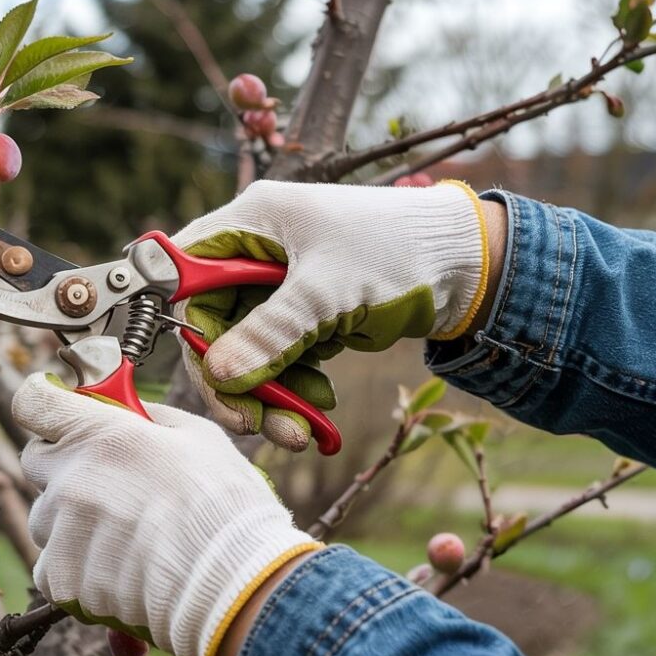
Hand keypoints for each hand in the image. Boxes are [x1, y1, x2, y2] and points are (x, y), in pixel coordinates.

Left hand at [11, 373, 320, 655]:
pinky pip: (54, 568)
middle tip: (106, 480)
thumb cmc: (225, 503)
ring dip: (73, 523)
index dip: (41, 401)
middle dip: (63, 465)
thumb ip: (149, 417)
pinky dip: (78, 571)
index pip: (33, 402)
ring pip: (47, 519)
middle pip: (36, 462)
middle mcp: (70, 479)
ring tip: (126, 539)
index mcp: (100, 434)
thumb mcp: (198, 436)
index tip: (54, 408)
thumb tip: (125, 411)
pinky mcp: (62, 579)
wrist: (234, 582)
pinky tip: (120, 573)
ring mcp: (61, 532)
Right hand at [171, 179, 489, 449]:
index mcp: (252, 223)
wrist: (468, 264)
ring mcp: (281, 285)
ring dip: (268, 394)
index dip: (189, 326)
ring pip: (249, 349)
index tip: (210, 375)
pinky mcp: (306, 313)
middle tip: (253, 423)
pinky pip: (281, 358)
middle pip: (216, 324)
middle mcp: (258, 252)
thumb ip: (270, 333)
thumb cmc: (397, 251)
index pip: (187, 276)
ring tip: (298, 432)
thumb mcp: (328, 293)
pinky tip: (318, 408)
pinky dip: (294, 388)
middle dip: (235, 378)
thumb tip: (217, 375)